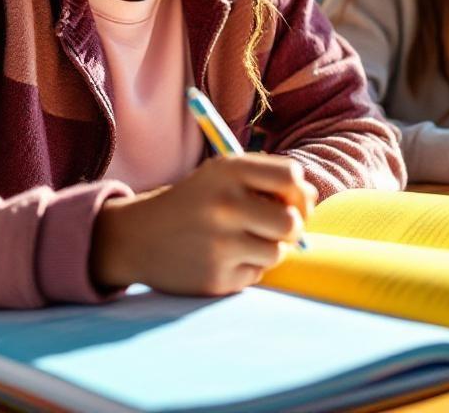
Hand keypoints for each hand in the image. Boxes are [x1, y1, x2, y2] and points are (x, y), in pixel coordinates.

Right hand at [90, 154, 314, 296]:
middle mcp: (225, 205)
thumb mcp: (220, 177)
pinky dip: (247, 268)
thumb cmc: (192, 203)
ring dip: (268, 249)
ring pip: (277, 252)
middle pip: (292, 222)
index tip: (289, 200)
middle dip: (290, 227)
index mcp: (228, 171)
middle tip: (274, 228)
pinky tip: (221, 259)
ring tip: (241, 242)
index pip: (293, 177)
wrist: (136, 237)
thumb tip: (312, 201)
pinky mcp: (216, 278)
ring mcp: (220, 245)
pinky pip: (256, 274)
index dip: (299, 192)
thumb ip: (266, 181)